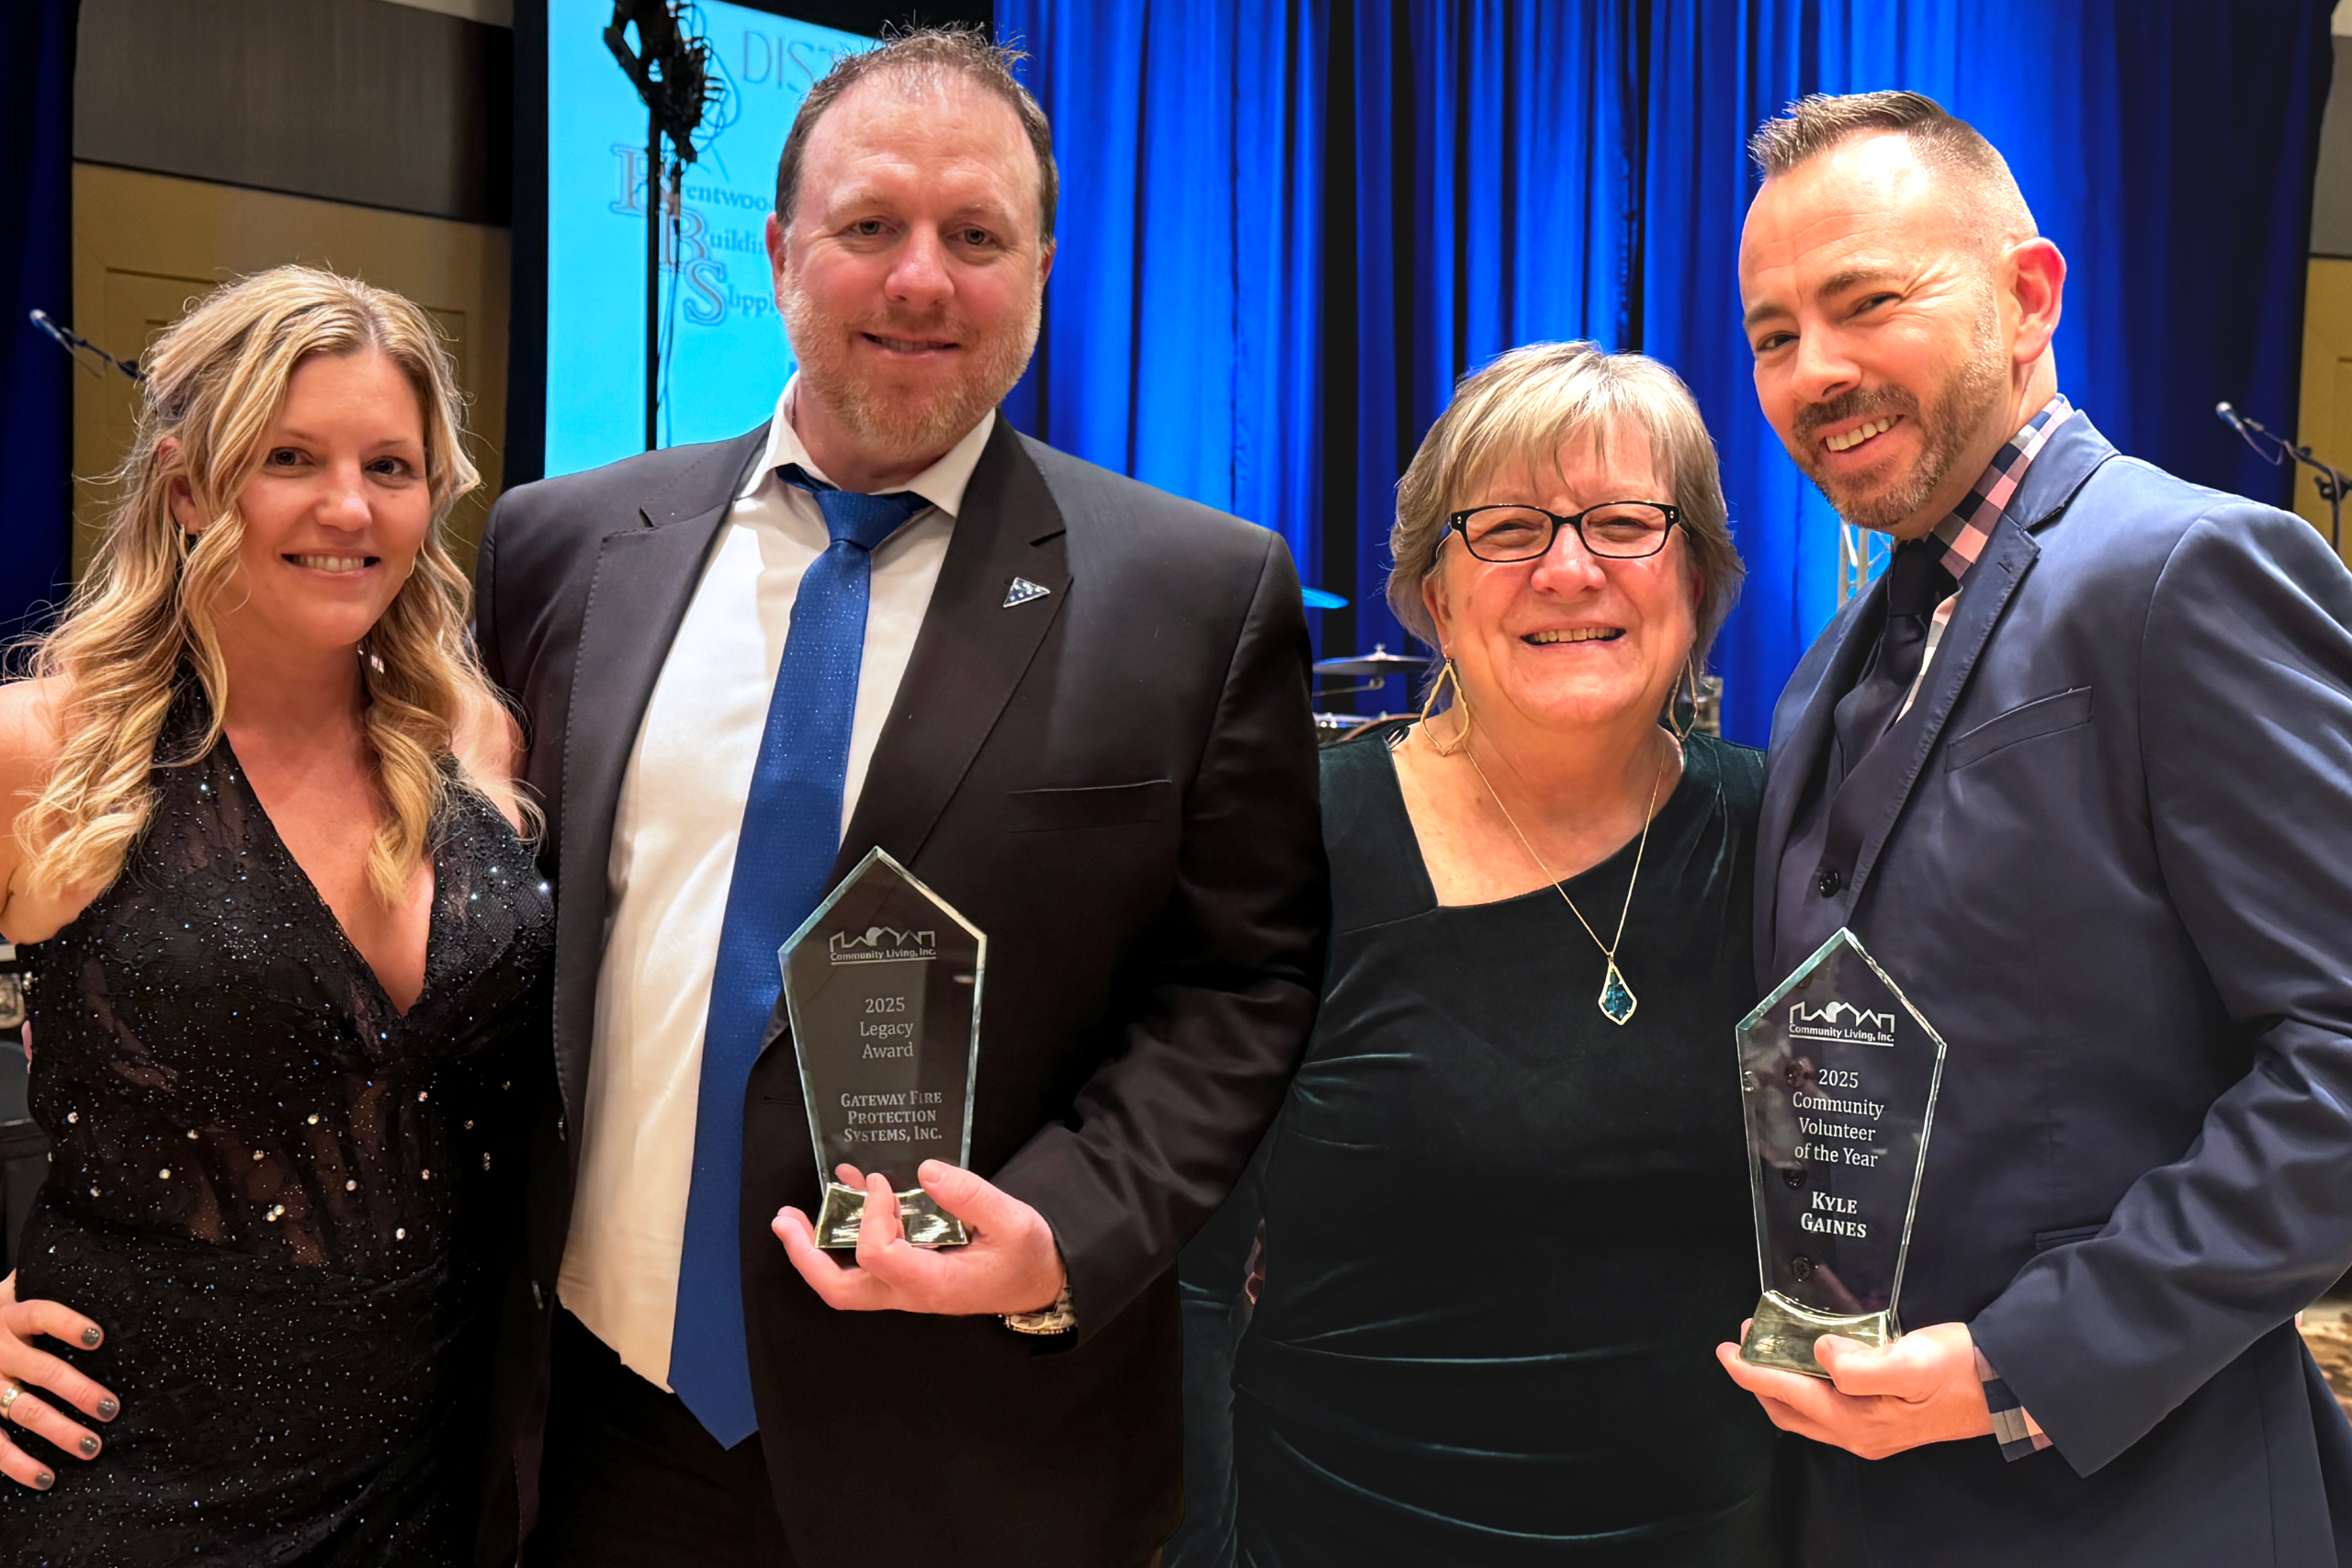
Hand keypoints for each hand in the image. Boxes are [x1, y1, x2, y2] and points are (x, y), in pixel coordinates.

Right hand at [0, 1271, 118, 1489]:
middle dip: (78, 1391)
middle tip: (111, 1408)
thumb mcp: (11, 1290)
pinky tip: (46, 1478)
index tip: (98, 1337)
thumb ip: (45, 1281)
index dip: (68, 1324)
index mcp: (8, 1314)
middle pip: (41, 1370)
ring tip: (92, 1446)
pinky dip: (18, 1466)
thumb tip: (106, 1267)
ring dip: (58, 1431)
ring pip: (21, 1410)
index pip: (41, 1314)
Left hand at [773, 1161, 1066, 1316]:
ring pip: (844, 1283)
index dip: (870, 1213)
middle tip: (784, 1220)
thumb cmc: (1025, 1256)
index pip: (878, 1253)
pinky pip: (864, 1265)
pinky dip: (846, 1237)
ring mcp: (903, 1289)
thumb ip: (972, 1196)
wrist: (1038, 1283)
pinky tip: (846, 1200)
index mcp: (932, 1282)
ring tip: (791, 1216)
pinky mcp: (905, 1277)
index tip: (881, 1181)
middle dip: (804, 1255)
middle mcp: (908, 1292)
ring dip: (814, 1249)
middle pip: (839, 1288)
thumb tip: (926, 1171)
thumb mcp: (1012, 1220)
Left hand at [1716, 1320, 1992, 1459]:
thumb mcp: (1912, 1362)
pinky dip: (1805, 1386)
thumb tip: (1820, 1353)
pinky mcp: (1882, 1422)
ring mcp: (1870, 1431)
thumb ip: (1861, 1365)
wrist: (2004, 1389)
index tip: (1726, 1350)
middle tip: (1744, 1340)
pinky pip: (1826, 1408)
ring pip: (1805, 1412)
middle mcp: (1858, 1433)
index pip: (1786, 1394)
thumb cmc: (1960, 1370)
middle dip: (1758, 1377)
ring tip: (1769, 1345)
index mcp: (1858, 1419)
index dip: (1750, 1371)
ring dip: (1780, 1382)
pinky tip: (1809, 1362)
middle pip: (1787, 1410)